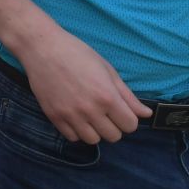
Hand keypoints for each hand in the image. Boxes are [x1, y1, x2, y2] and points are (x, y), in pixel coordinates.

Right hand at [15, 25, 151, 143]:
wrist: (42, 48)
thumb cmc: (77, 54)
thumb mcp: (107, 70)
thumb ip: (127, 96)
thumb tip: (147, 114)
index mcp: (107, 96)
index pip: (130, 125)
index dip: (128, 118)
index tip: (121, 110)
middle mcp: (90, 109)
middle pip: (113, 136)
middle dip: (113, 125)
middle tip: (105, 112)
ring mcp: (70, 115)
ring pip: (93, 140)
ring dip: (95, 130)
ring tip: (90, 115)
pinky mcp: (54, 117)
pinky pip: (72, 138)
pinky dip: (77, 131)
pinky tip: (76, 116)